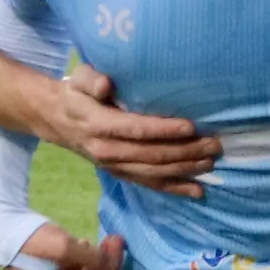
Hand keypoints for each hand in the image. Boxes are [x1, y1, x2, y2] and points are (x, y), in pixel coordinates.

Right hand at [6, 227, 135, 269]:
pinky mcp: (53, 269)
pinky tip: (87, 242)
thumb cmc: (31, 241)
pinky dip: (88, 256)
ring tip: (110, 237)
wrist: (3, 225)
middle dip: (109, 266)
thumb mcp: (65, 248)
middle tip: (117, 240)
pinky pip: (79, 268)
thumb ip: (93, 259)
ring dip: (101, 258)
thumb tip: (111, 264)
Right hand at [42, 64, 216, 197]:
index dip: (163, 130)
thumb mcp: (78, 79)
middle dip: (184, 151)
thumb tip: (105, 85)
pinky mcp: (120, 173)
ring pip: (153, 173)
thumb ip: (91, 79)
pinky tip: (197, 191)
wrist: (56, 119)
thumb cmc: (75, 93)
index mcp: (97, 124)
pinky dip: (174, 189)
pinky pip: (148, 184)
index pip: (135, 129)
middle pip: (150, 155)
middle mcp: (106, 150)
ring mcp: (114, 166)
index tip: (190, 126)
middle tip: (213, 144)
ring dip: (184, 169)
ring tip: (211, 162)